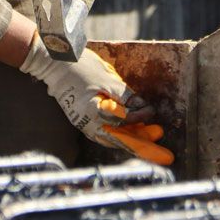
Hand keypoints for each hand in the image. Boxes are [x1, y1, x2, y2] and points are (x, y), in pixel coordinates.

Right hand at [18, 33, 172, 165]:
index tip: (153, 112)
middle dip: (144, 146)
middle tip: (165, 156)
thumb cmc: (81, 67)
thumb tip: (144, 110)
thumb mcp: (107, 79)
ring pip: (113, 139)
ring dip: (132, 141)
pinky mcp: (82, 121)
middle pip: (121, 140)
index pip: (126, 122)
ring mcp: (84, 125)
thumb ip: (126, 97)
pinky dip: (119, 135)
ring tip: (150, 142)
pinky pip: (104, 134)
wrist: (54, 63)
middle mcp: (89, 125)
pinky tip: (129, 133)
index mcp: (95, 114)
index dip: (142, 118)